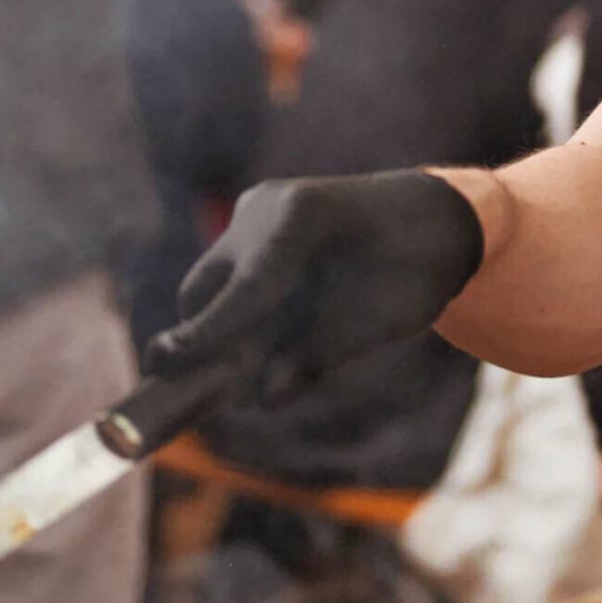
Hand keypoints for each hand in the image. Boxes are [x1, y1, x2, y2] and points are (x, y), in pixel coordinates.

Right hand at [146, 171, 485, 384]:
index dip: (209, 333)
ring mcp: (258, 209)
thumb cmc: (416, 272)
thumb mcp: (381, 320)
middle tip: (210, 393)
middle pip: (206, 289)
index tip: (167, 364)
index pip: (248, 288)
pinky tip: (262, 336)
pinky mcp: (254, 220)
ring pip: (210, 285)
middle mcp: (271, 206)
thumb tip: (261, 395)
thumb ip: (319, 354)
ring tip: (244, 370)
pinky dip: (234, 313)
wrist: (434, 220)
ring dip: (219, 330)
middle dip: (204, 341)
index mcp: (307, 220)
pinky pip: (227, 276)